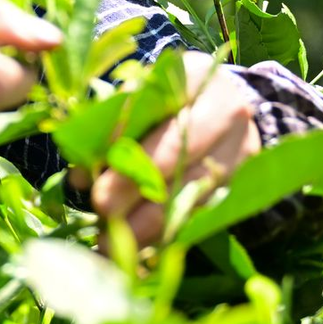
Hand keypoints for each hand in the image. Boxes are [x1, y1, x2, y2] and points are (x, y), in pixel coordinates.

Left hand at [79, 51, 260, 248]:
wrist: (233, 110)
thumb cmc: (173, 99)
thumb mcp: (148, 94)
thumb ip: (113, 124)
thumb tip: (81, 174)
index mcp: (194, 74)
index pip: (151, 104)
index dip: (118, 137)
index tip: (90, 163)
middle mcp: (224, 108)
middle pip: (173, 151)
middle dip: (132, 184)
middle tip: (100, 207)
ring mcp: (239, 148)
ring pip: (187, 191)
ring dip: (147, 221)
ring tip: (110, 241)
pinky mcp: (241, 183)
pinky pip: (201, 214)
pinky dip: (167, 234)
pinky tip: (138, 249)